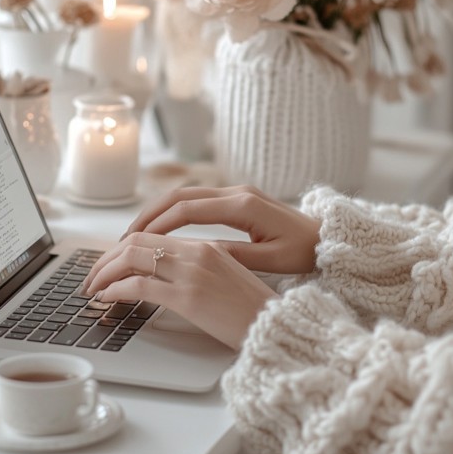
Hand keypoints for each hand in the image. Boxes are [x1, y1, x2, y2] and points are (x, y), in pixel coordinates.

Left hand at [82, 233, 275, 349]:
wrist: (276, 327)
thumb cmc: (252, 310)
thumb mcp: (224, 279)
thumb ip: (195, 269)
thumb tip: (160, 276)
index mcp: (206, 245)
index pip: (151, 235)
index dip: (122, 247)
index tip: (109, 263)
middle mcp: (197, 252)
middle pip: (136, 241)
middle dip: (106, 258)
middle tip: (92, 276)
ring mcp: (191, 273)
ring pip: (132, 258)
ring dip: (104, 272)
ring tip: (94, 288)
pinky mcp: (187, 297)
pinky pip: (139, 286)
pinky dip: (116, 290)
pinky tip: (108, 299)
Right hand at [121, 185, 320, 274]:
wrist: (327, 237)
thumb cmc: (303, 251)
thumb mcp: (269, 261)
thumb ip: (231, 255)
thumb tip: (194, 254)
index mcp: (242, 206)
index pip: (187, 210)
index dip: (158, 225)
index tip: (135, 241)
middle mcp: (236, 192)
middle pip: (180, 196)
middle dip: (149, 215)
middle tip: (125, 238)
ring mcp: (236, 193)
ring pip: (186, 195)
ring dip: (159, 212)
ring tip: (136, 234)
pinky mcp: (238, 199)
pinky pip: (198, 201)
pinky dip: (175, 212)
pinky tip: (162, 229)